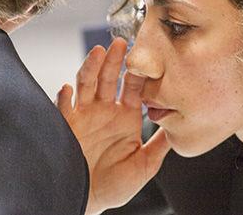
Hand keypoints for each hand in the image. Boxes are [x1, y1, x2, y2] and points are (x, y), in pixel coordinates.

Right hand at [57, 38, 169, 214]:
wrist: (88, 199)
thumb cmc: (115, 186)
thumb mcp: (144, 165)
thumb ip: (159, 145)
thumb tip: (179, 128)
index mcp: (125, 116)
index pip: (132, 87)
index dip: (137, 73)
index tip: (144, 58)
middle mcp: (104, 111)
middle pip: (108, 78)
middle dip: (114, 60)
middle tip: (121, 43)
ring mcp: (84, 115)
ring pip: (87, 84)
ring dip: (91, 67)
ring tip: (99, 52)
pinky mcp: (66, 125)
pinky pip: (63, 108)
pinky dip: (64, 97)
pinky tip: (68, 89)